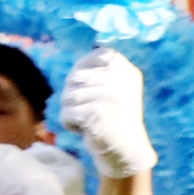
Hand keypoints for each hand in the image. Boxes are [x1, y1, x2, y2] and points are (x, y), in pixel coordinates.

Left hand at [54, 46, 153, 178]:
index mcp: (126, 70)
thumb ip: (98, 69)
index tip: (91, 90)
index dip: (82, 73)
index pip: (93, 57)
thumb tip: (86, 43)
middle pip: (75, 78)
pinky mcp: (99, 112)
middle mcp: (122, 80)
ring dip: (72, 112)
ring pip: (68, 96)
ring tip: (90, 121)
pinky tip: (87, 131)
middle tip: (92, 111)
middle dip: (74, 97)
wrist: (125, 151)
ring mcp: (112, 95)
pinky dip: (70, 125)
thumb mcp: (113, 87)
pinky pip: (67, 114)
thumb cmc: (112, 117)